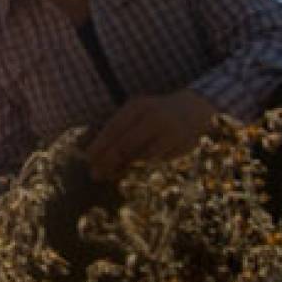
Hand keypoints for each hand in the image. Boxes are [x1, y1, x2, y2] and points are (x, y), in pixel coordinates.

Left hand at [86, 89, 219, 181]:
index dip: (99, 145)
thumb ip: (116, 130)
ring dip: (126, 166)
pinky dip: (147, 163)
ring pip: (141, 157)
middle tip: (95, 174)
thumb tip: (89, 151)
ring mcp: (169, 132)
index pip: (114, 128)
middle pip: (125, 145)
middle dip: (108, 162)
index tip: (88, 159)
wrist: (193, 109)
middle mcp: (154, 117)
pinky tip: (142, 163)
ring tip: (114, 172)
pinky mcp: (182, 146)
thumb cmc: (155, 113)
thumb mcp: (135, 114)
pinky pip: (158, 161)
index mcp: (138, 107)